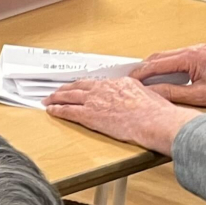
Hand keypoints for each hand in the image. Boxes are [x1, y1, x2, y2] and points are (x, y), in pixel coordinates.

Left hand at [44, 75, 195, 156]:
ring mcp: (95, 101)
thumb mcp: (149, 96)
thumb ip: (138, 95)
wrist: (154, 121)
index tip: (80, 88)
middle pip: (79, 86)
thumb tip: (138, 98)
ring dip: (56, 97)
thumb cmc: (157, 113)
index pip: (97, 83)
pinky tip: (51, 110)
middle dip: (66, 88)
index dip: (85, 86)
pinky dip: (57, 110)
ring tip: (49, 99)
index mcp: (120, 83)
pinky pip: (68, 111)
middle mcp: (104, 89)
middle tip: (57, 91)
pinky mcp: (89, 114)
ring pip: (69, 96)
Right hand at [133, 41, 205, 110]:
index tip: (129, 80)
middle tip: (134, 80)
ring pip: (174, 55)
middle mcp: (200, 48)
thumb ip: (170, 93)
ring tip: (151, 80)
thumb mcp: (199, 97)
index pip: (158, 63)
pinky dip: (175, 65)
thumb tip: (150, 92)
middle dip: (147, 68)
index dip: (141, 73)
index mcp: (194, 57)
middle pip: (163, 56)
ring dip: (161, 67)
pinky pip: (186, 55)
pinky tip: (172, 75)